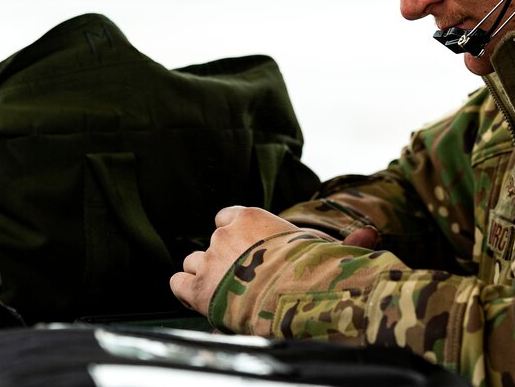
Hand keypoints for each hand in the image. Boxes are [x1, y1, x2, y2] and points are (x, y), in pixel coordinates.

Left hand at [169, 206, 299, 314]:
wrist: (293, 294)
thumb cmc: (308, 267)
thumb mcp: (309, 240)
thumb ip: (300, 236)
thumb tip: (337, 237)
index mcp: (249, 218)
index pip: (226, 217)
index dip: (232, 234)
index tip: (242, 248)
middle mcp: (224, 235)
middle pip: (212, 242)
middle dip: (223, 258)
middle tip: (241, 277)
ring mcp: (209, 261)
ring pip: (193, 262)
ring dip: (204, 273)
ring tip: (223, 291)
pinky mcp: (198, 289)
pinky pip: (178, 283)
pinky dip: (186, 290)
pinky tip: (199, 298)